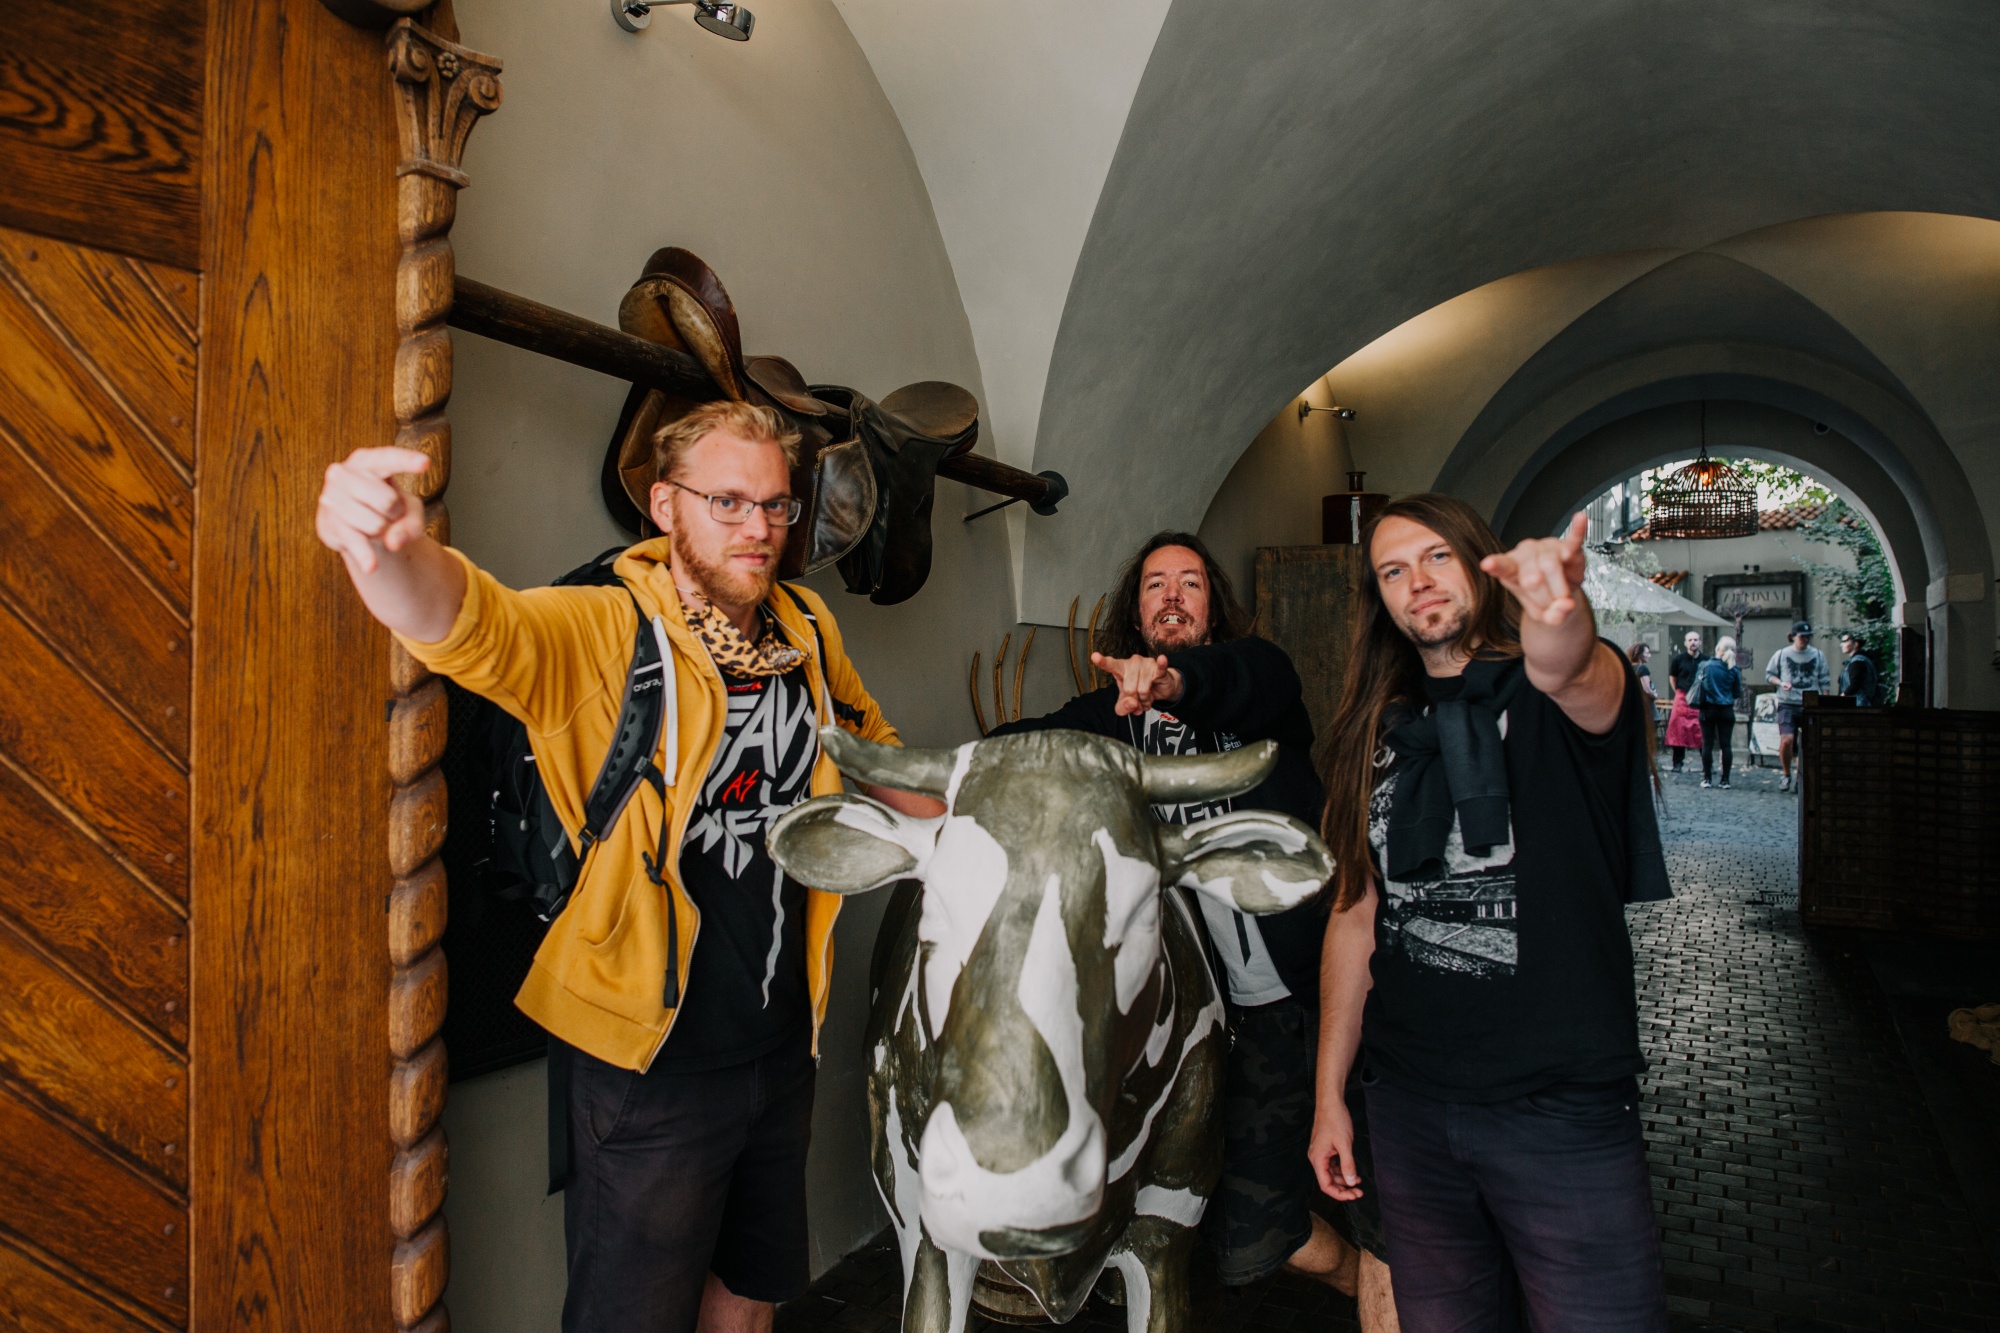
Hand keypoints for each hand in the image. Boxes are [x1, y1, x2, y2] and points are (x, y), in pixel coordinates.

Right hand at [316, 447, 432, 573]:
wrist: (356, 521)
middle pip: (387, 501)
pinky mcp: (327, 523)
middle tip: (388, 512)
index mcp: (367, 460)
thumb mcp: (409, 510)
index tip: (426, 463)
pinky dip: (365, 555)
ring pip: (375, 525)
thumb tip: (393, 542)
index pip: (388, 458)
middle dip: (395, 513)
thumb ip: (412, 524)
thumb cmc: (387, 506)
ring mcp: (331, 498)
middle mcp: (343, 473)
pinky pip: (354, 541)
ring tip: (375, 523)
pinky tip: (372, 566)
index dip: (406, 461)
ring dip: (383, 531)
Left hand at [1091, 652, 1182, 716]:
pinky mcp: (1158, 668)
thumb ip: (1122, 707)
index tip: (1095, 657)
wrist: (1161, 686)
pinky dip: (1160, 666)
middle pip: (1129, 689)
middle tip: (1138, 700)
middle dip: (1135, 700)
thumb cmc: (1141, 689)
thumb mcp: (1127, 702)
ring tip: (1147, 697)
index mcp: (1120, 669)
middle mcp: (1132, 663)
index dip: (1102, 661)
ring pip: (1143, 690)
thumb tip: (1132, 703)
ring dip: (1146, 700)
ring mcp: (1145, 663)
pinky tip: (1161, 659)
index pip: (1110, 665)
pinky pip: (1159, 669)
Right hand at [1309, 1093, 1364, 1201]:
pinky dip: (1342, 1170)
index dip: (1339, 1194)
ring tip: (1358, 1182)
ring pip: (1331, 1174)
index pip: (1326, 1185)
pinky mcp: (1325, 1149)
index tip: (1353, 1196)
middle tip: (1359, 1192)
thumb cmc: (1335, 1120)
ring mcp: (1320, 1153)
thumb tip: (1352, 1182)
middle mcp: (1316, 1158)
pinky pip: (1332, 1165)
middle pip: (1328, 1181)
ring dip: (1344, 1179)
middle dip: (1344, 1188)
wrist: (1331, 1103)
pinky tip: (1353, 1171)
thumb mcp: (1344, 1144)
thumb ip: (1348, 1165)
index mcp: (1318, 1159)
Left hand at [1480, 510, 1588, 626]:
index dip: (1495, 565)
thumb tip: (1566, 607)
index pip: (1501, 567)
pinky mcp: (1567, 545)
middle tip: (1554, 607)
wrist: (1561, 593)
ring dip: (1560, 589)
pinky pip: (1573, 538)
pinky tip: (1580, 519)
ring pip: (1550, 566)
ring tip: (1564, 598)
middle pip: (1532, 577)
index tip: (1488, 564)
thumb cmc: (1544, 599)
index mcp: (1511, 569)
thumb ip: (1552, 616)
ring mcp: (1545, 547)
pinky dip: (1577, 530)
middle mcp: (1525, 554)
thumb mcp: (1544, 615)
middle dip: (1545, 599)